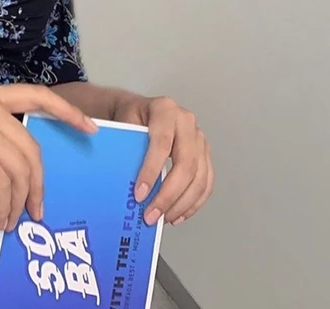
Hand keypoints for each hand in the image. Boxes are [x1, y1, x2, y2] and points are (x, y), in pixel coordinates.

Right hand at [0, 83, 97, 232]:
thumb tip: (16, 162)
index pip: (37, 95)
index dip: (67, 111)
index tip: (90, 130)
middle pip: (31, 146)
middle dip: (39, 183)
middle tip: (37, 211)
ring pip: (18, 167)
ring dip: (20, 201)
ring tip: (12, 220)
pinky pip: (0, 181)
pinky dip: (4, 204)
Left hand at [112, 94, 212, 226]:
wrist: (142, 110)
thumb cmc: (132, 116)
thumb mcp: (123, 121)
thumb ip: (126, 146)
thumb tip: (125, 181)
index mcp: (165, 109)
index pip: (161, 143)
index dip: (151, 171)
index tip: (139, 194)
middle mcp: (187, 122)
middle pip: (186, 164)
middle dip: (168, 195)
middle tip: (151, 214)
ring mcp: (199, 139)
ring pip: (199, 178)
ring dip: (181, 204)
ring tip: (162, 218)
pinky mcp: (205, 155)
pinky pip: (206, 184)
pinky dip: (193, 204)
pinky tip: (177, 215)